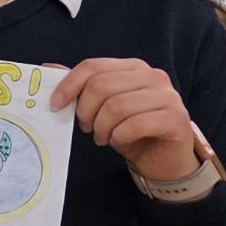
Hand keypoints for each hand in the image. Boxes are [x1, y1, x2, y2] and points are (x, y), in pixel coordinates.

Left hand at [52, 58, 205, 182]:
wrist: (162, 159)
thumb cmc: (131, 130)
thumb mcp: (102, 107)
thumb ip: (81, 87)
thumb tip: (49, 67)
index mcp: (133, 68)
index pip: (93, 67)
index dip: (69, 85)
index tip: (56, 105)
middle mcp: (153, 76)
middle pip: (102, 86)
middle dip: (86, 111)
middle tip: (87, 128)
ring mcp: (168, 96)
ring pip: (117, 106)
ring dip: (102, 127)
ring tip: (103, 137)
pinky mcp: (176, 118)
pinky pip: (136, 124)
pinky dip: (119, 136)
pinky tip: (118, 141)